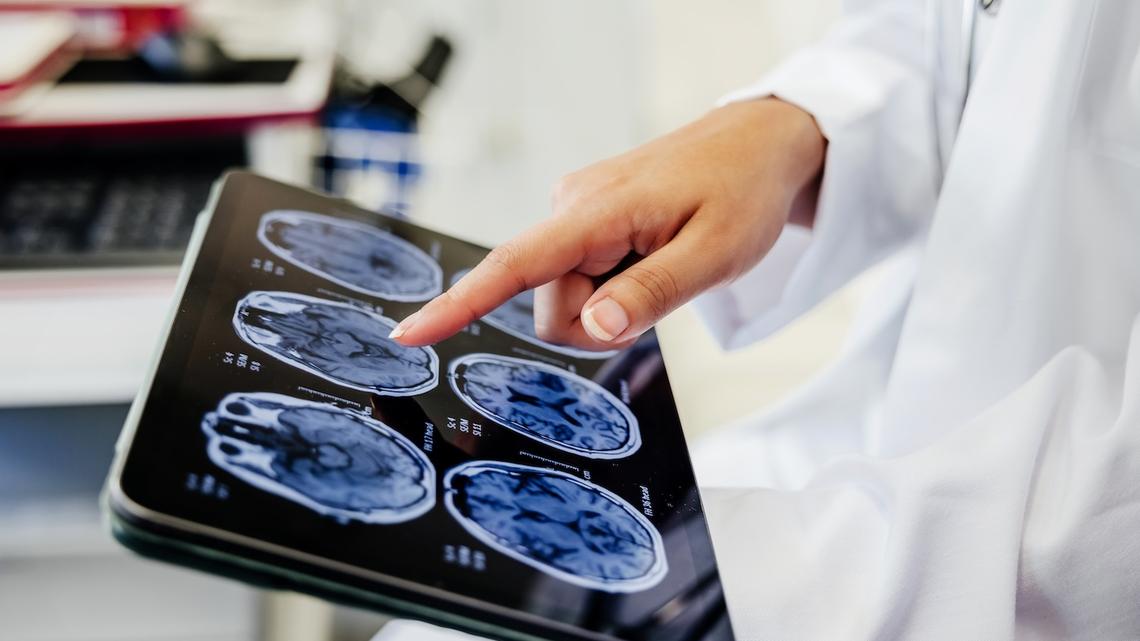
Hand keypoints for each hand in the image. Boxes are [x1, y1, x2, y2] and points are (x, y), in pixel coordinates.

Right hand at [391, 98, 825, 348]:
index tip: (410, 334)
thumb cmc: (743, 192)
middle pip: (550, 306)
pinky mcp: (588, 221)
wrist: (760, 144)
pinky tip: (649, 259)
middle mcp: (574, 206)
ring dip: (611, 305)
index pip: (515, 265)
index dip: (459, 304)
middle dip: (598, 323)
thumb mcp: (716, 254)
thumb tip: (592, 328)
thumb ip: (652, 293)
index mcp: (597, 210)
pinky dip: (614, 287)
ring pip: (566, 298)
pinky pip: (581, 278)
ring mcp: (578, 212)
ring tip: (662, 267)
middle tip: (660, 296)